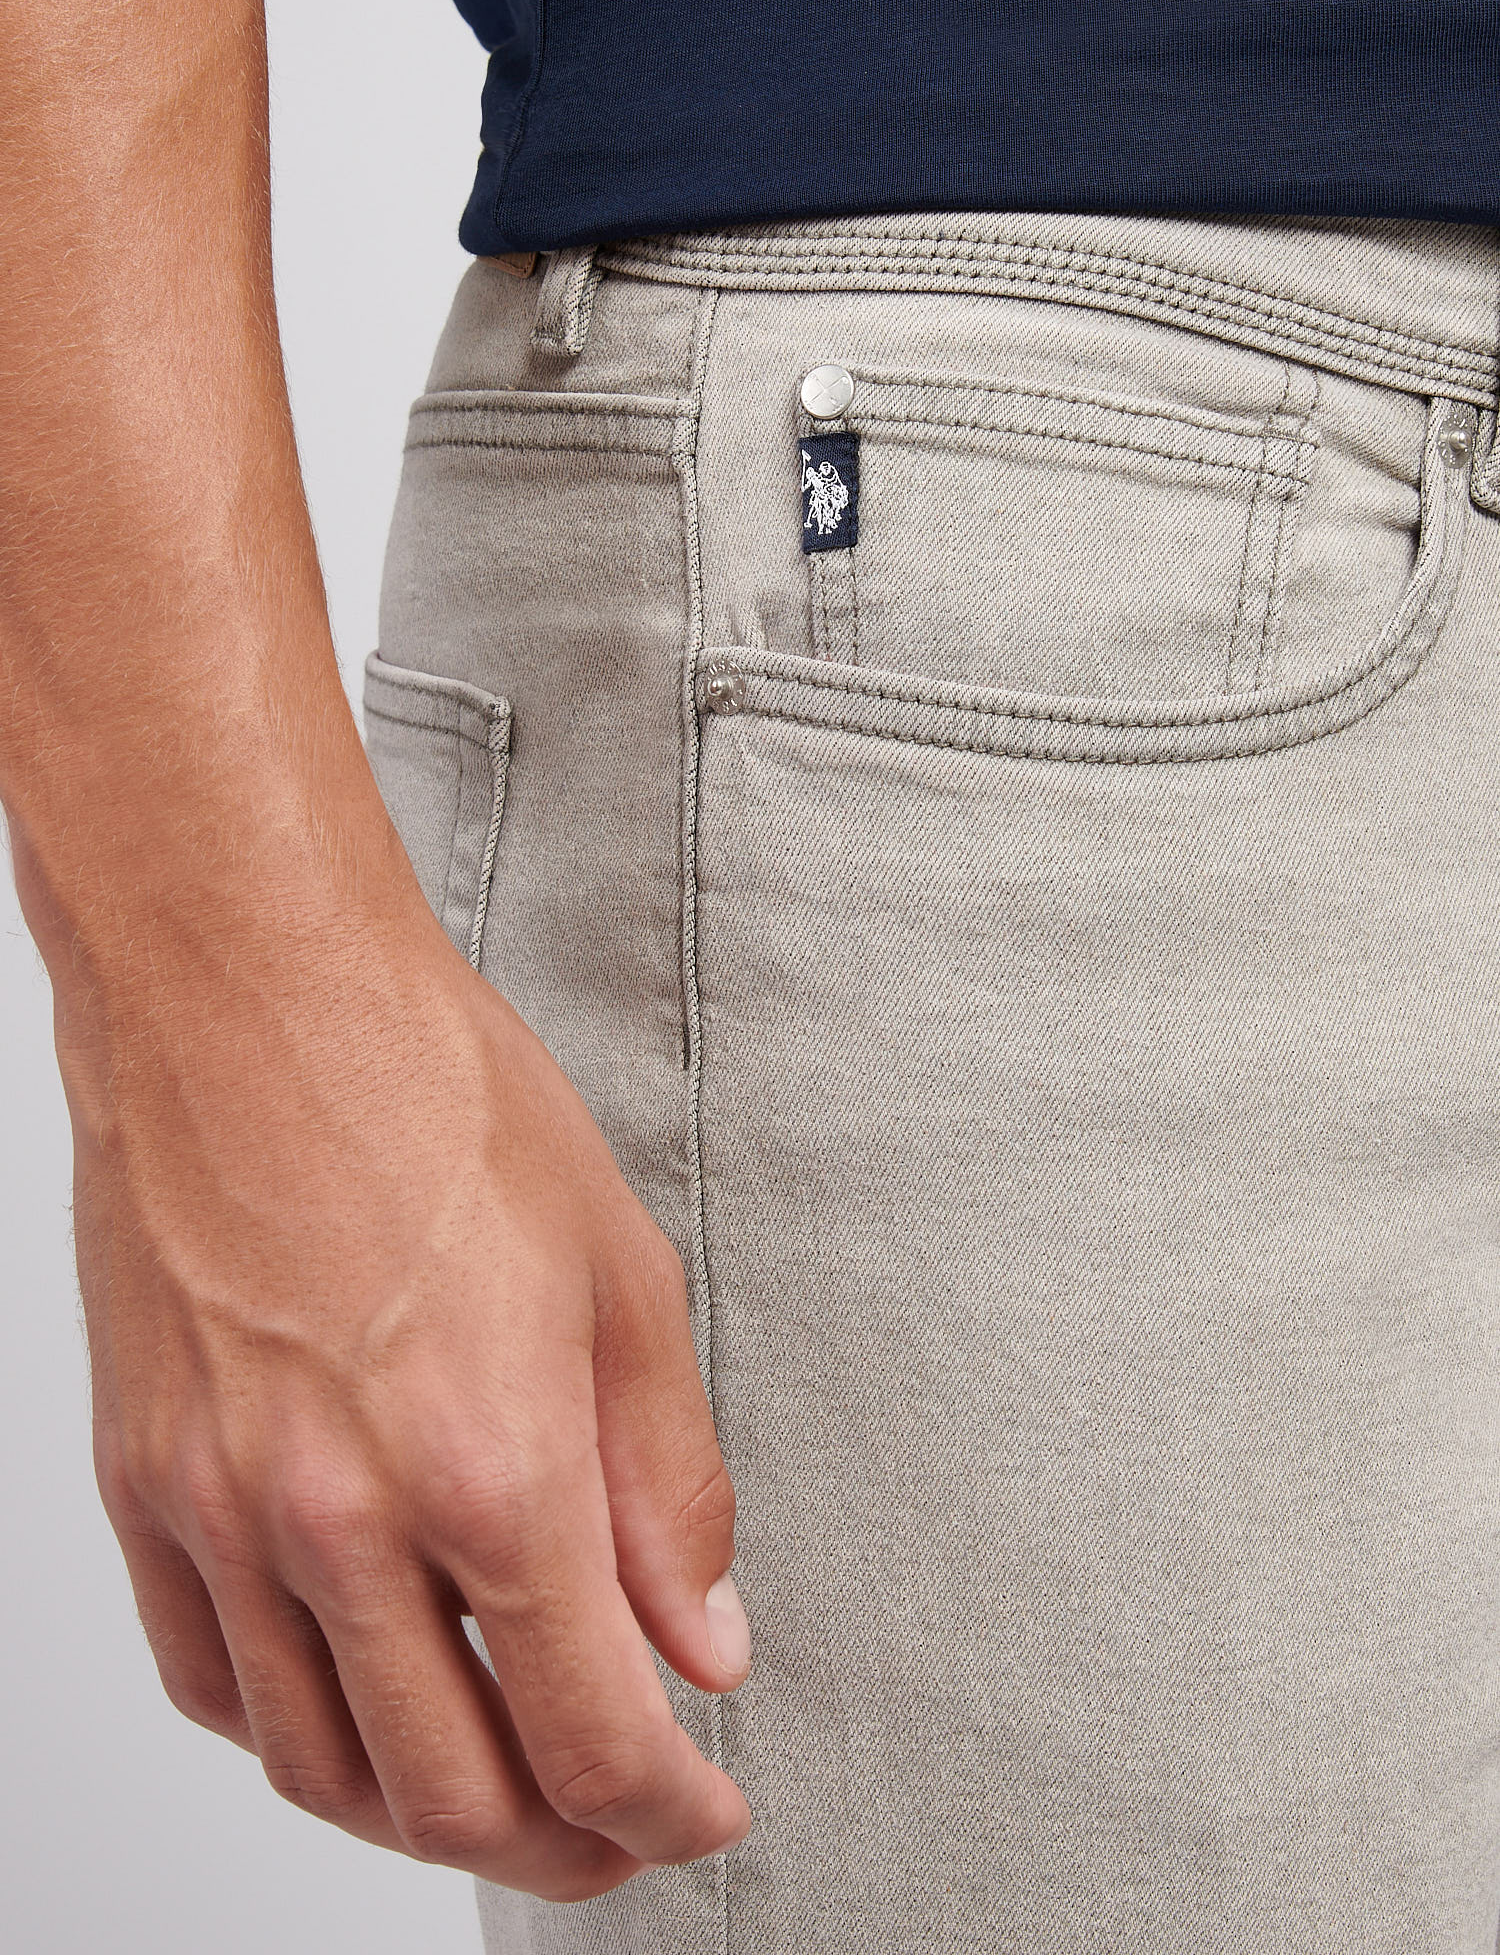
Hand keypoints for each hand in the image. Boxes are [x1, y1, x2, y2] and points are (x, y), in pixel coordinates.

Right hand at [64, 893, 750, 1900]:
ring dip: (427, 1819)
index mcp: (490, 1468)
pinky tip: (355, 1706)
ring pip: (321, 1765)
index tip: (704, 1814)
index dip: (668, 1815)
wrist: (251, 996)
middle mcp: (343, 1519)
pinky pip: (209, 1680)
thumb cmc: (434, 1096)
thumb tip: (701, 1641)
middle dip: (563, 1850)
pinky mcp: (143, 1482)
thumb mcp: (620, 1277)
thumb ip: (667, 1487)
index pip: (593, 1739)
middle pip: (454, 1795)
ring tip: (501, 1788)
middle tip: (618, 1830)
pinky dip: (297, 1736)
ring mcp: (224, 1511)